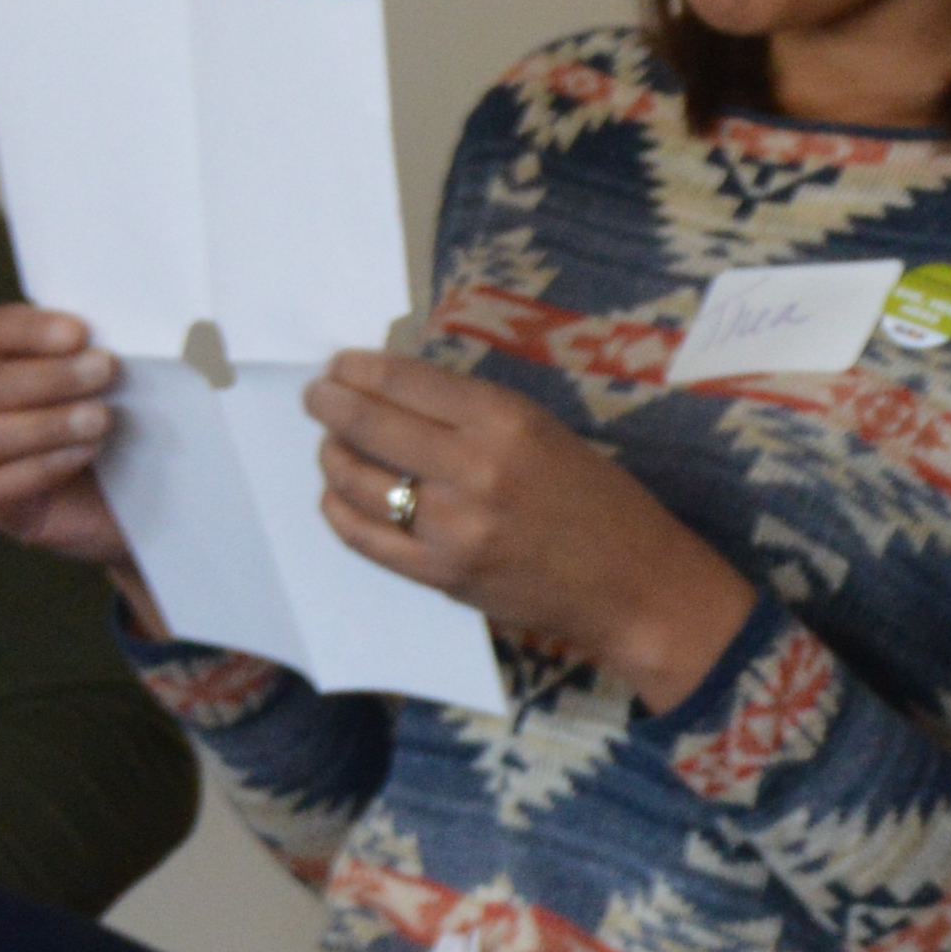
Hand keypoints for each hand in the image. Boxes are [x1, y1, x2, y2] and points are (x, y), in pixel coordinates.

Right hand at [0, 304, 137, 574]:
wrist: (140, 504)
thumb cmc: (129, 430)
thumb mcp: (130, 388)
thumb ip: (121, 358)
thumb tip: (158, 336)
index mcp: (5, 360)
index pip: (1, 331)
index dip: (35, 330)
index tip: (81, 333)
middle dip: (51, 376)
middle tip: (105, 369)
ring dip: (49, 424)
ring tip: (100, 419)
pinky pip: (1, 486)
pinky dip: (44, 467)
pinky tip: (86, 454)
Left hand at [297, 352, 756, 700]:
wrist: (634, 587)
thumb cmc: (600, 502)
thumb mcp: (548, 434)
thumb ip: (476, 417)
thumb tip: (397, 393)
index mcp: (509, 422)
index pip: (407, 381)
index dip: (359, 368)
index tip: (339, 365)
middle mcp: (474, 469)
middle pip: (368, 423)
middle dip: (329, 403)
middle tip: (316, 396)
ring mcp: (451, 526)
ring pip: (354, 479)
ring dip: (330, 455)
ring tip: (331, 446)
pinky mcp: (438, 573)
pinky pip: (362, 535)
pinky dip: (338, 509)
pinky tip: (339, 496)